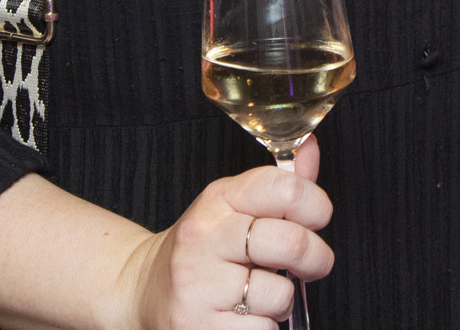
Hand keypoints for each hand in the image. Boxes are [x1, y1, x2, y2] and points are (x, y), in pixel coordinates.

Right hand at [117, 138, 332, 327]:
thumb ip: (277, 185)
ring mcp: (198, 284)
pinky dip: (264, 327)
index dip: (315, 205)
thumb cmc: (200, 250)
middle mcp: (204, 238)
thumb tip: (310, 147)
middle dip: (317, 258)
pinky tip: (243, 318)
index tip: (318, 219)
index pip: (283, 188)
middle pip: (291, 242)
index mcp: (218, 200)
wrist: (141, 291)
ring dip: (283, 300)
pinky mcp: (197, 328)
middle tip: (313, 264)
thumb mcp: (232, 207)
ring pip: (279, 293)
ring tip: (260, 294)